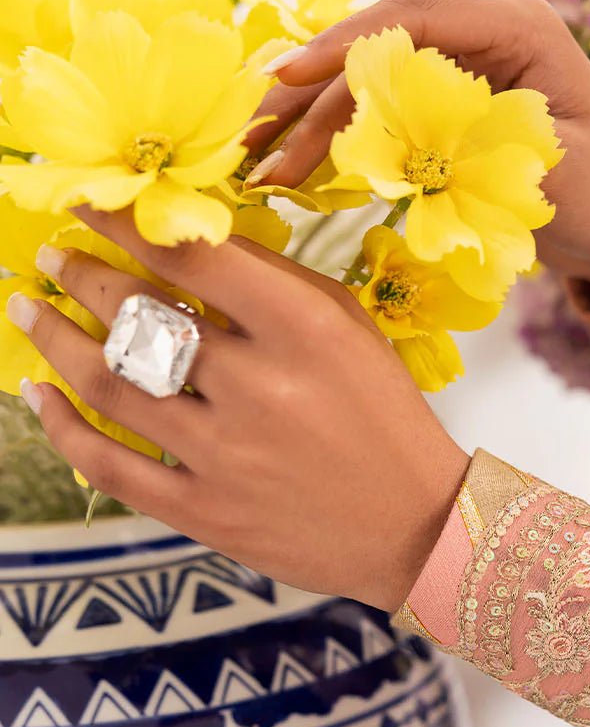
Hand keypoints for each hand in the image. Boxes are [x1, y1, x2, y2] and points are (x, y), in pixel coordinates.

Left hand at [13, 214, 468, 610]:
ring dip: (54, 339)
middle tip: (52, 259)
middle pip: (137, 315)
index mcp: (304, 331)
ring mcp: (227, 456)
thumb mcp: (350, 331)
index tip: (83, 199)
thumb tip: (184, 240)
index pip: (190, 257)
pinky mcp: (207, 513)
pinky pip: (111, 465)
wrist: (414, 527)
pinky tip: (40, 396)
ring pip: (108, 383)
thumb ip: (273, 282)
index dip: (122, 220)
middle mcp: (259, 388)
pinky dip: (63, 427)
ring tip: (30, 311)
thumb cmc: (384, 418)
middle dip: (78, 276)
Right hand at [249, 0, 589, 297]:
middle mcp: (484, 38)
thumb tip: (393, 139)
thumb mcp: (550, 174)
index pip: (412, 19)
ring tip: (266, 168)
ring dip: (317, 127)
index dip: (343, 47)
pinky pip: (385, 118)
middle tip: (256, 137)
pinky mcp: (451, 114)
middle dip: (312, 94)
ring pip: (373, 87)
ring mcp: (464, 74)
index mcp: (517, 27)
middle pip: (378, 50)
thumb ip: (474, 146)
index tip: (287, 79)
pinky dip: (344, 143)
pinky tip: (301, 171)